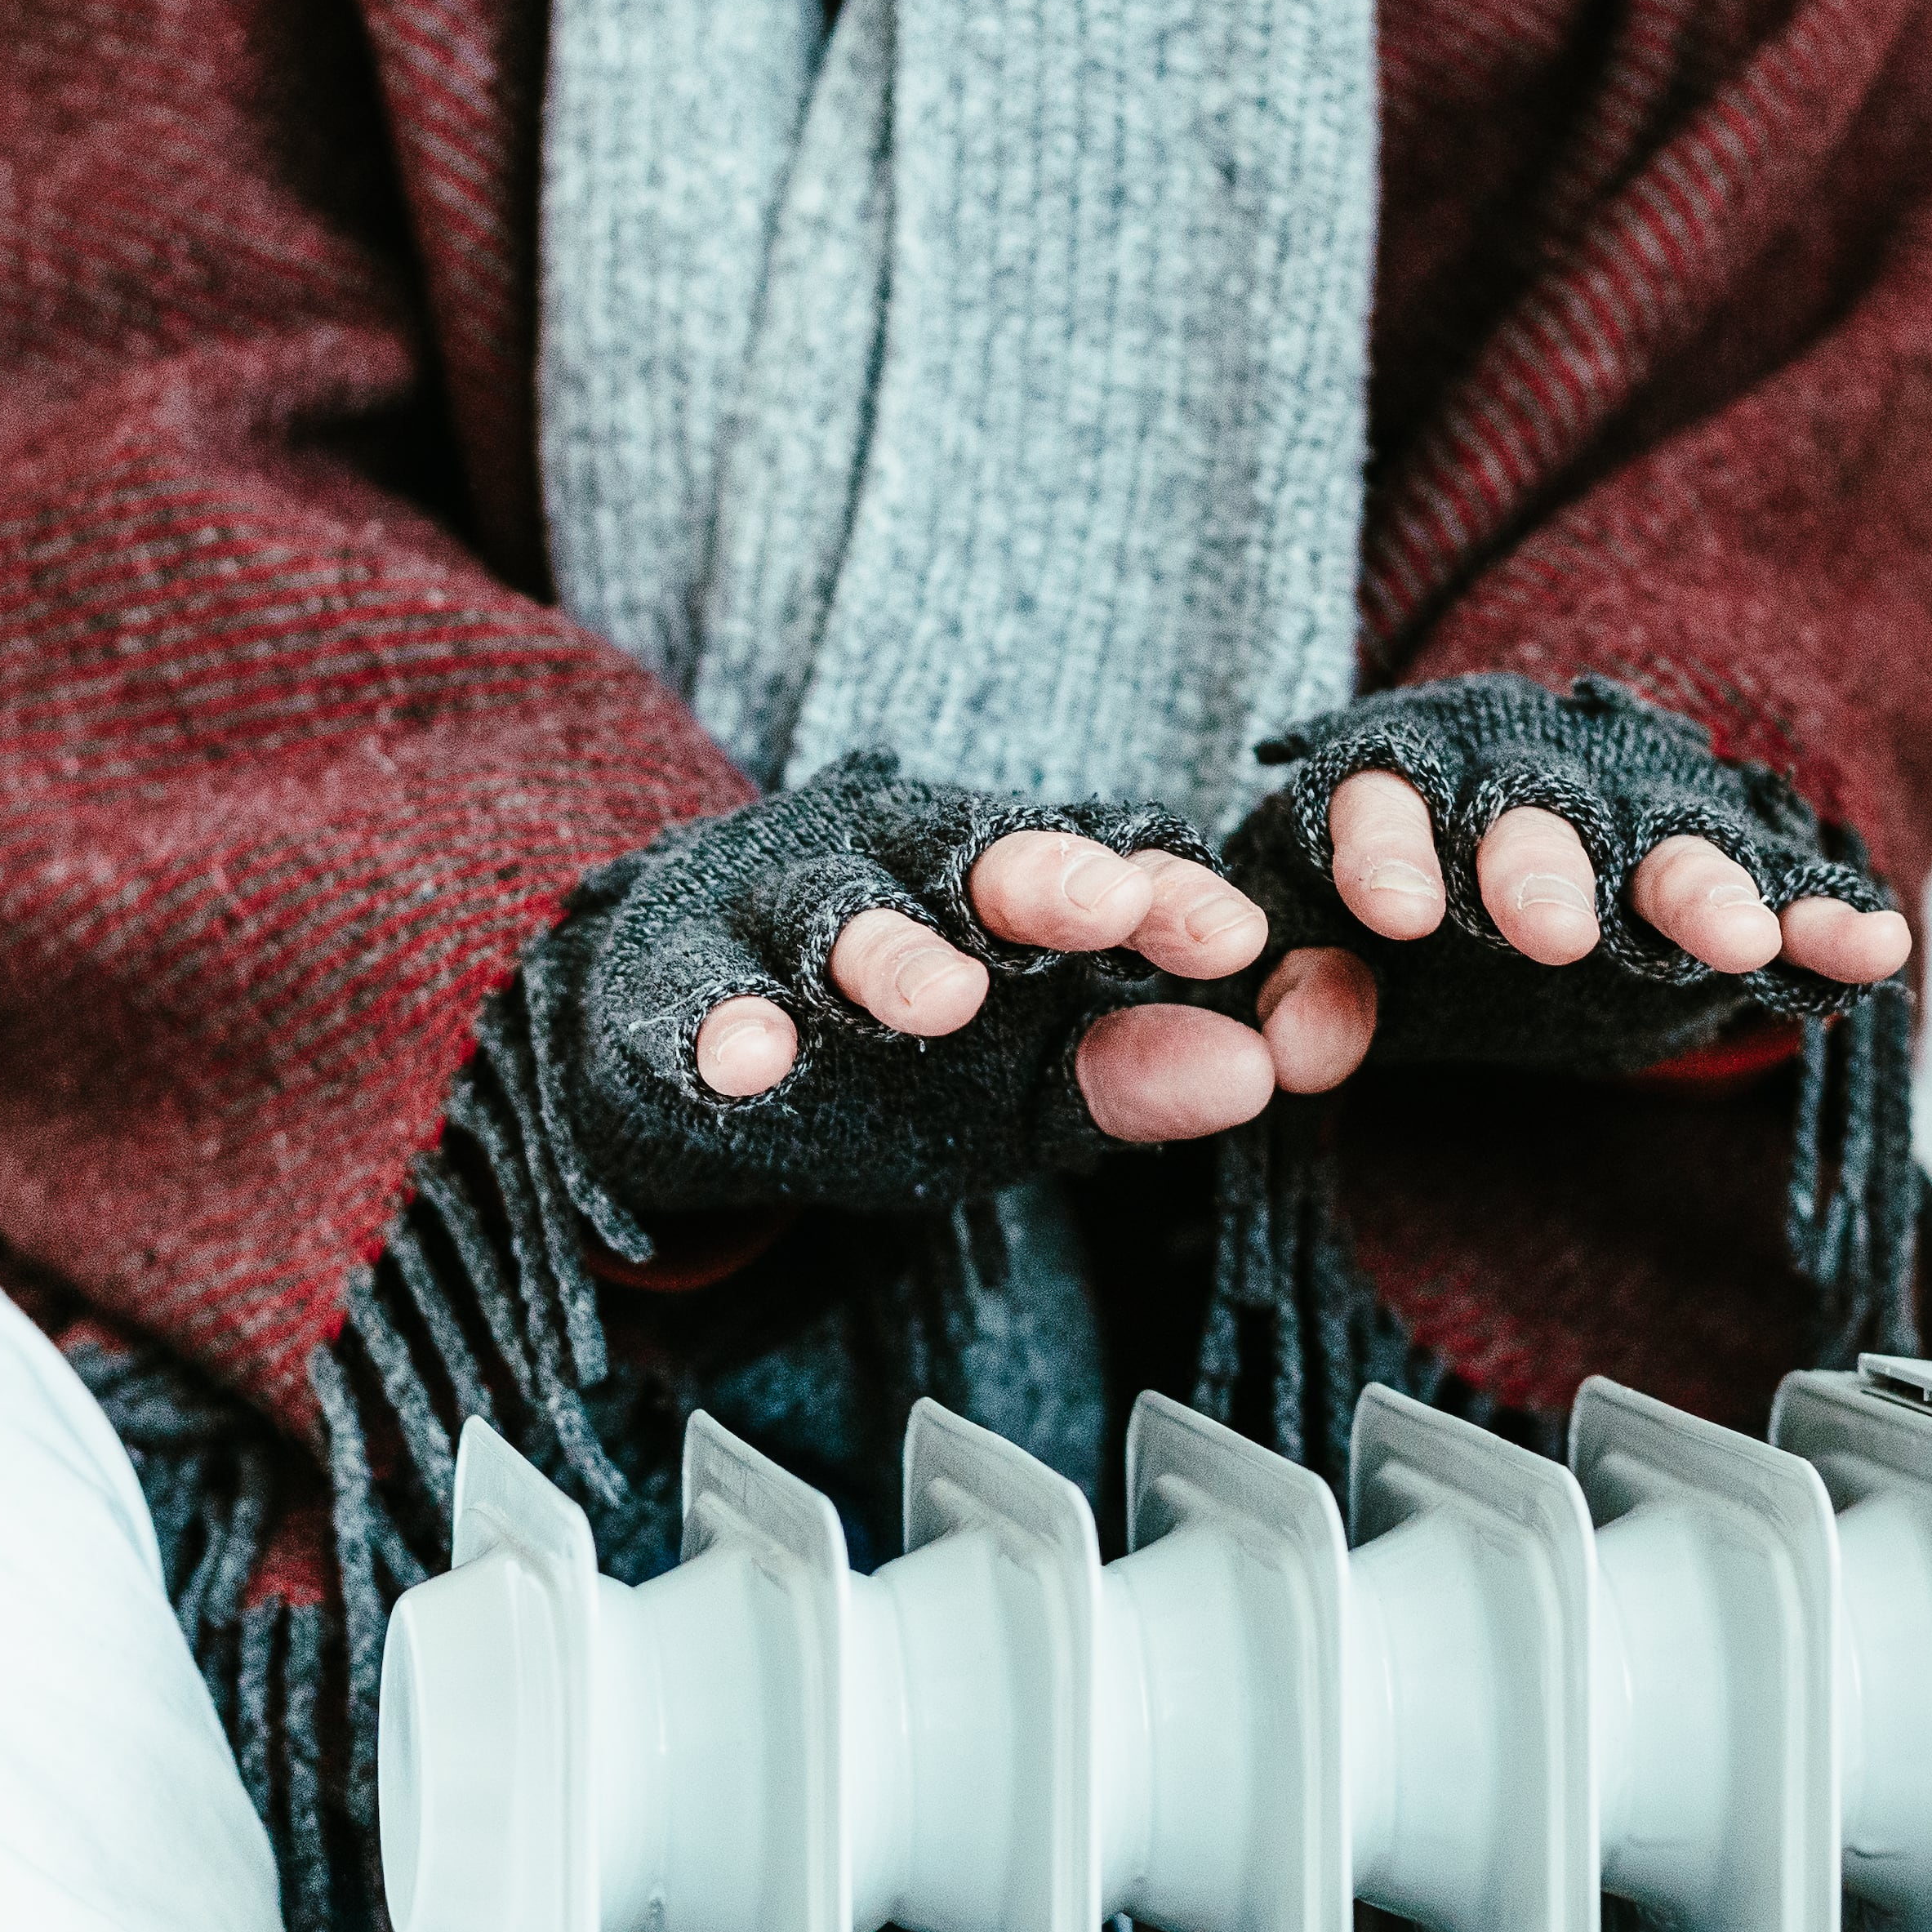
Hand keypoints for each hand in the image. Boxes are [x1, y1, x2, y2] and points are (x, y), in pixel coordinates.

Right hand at [688, 823, 1272, 1140]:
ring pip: (833, 914)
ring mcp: (773, 912)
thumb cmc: (894, 1055)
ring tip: (943, 1001)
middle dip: (1043, 875)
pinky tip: (745, 1066)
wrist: (691, 1060)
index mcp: (993, 877)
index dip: (1164, 892)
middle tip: (1109, 906)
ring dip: (890, 954)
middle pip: (971, 851)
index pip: (1095, 857)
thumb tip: (1262, 1077)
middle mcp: (891, 866)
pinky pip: (692, 997)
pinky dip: (719, 1028)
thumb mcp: (1026, 1080)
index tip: (1234, 940)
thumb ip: (1131, 1072)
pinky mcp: (669, 976)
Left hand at [1231, 674, 1909, 1088]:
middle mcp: (1522, 782)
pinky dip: (1827, 916)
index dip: (1385, 847)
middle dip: (1542, 868)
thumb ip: (1299, 990)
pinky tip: (1872, 945)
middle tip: (1551, 936)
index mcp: (1403, 779)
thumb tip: (1299, 1053)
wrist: (1493, 859)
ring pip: (1665, 842)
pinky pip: (1781, 886)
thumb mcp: (1317, 941)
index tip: (1391, 913)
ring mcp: (1631, 821)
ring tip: (1741, 942)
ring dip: (1702, 888)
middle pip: (1533, 812)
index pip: (1382, 794)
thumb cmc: (1381, 896)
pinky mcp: (1718, 866)